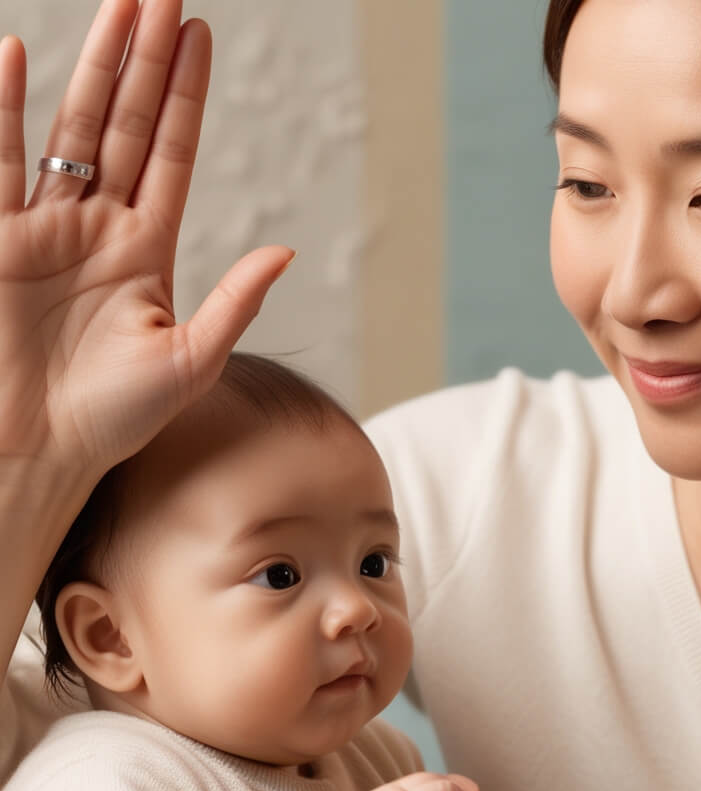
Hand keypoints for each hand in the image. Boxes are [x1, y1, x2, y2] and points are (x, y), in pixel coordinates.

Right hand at [0, 0, 293, 478]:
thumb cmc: (117, 417)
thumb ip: (235, 301)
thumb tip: (285, 252)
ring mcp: (46, 229)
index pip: (170, 155)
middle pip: (126, 127)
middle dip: (144, 63)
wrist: (39, 449)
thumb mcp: (191, 360)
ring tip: (119, 8)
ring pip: (72, 130)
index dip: (184, 97)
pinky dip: (2, 110)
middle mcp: (99, 228)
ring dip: (93, 69)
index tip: (198, 35)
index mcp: (147, 250)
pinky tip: (16, 53)